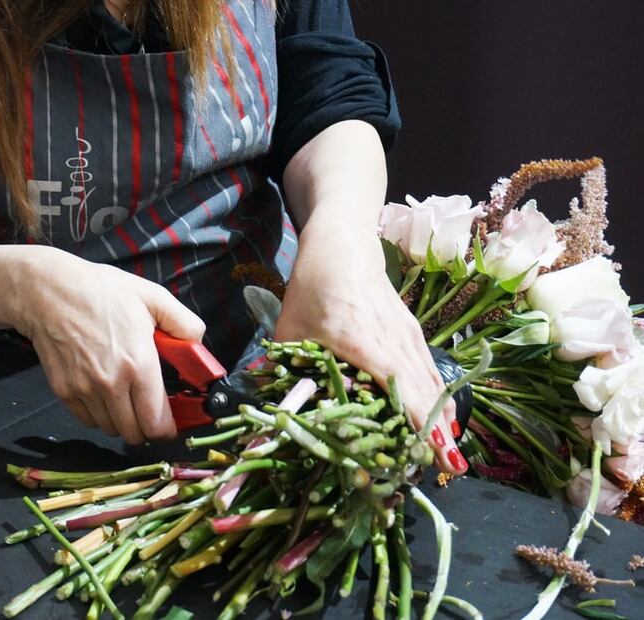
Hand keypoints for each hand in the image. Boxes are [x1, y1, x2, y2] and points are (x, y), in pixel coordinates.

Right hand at [12, 247, 204, 443]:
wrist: (47, 292)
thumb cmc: (100, 291)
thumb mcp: (152, 296)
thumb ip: (184, 323)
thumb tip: (198, 344)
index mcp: (139, 363)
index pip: (158, 424)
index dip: (168, 429)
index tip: (170, 422)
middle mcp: (112, 383)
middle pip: (135, 434)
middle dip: (146, 427)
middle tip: (148, 409)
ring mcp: (85, 390)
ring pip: (111, 429)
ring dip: (122, 421)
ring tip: (124, 396)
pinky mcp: (64, 392)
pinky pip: (88, 421)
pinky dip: (98, 415)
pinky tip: (102, 392)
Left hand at [275, 220, 466, 474]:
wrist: (343, 247)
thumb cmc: (312, 289)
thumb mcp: (290, 328)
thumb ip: (282, 368)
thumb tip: (269, 409)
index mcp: (362, 341)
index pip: (398, 386)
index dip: (416, 418)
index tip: (431, 449)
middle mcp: (393, 341)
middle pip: (424, 391)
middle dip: (437, 431)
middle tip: (447, 471)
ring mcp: (408, 336)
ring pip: (433, 383)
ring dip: (442, 418)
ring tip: (449, 458)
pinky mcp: (413, 334)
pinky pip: (431, 372)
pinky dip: (439, 398)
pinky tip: (443, 422)